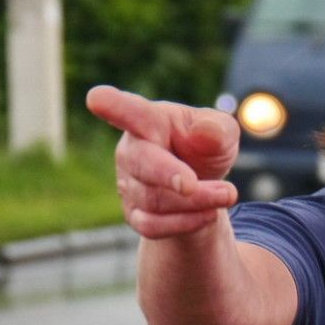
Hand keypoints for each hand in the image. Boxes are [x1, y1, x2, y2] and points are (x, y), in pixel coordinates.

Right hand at [86, 85, 240, 237]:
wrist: (203, 186)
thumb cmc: (205, 147)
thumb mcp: (222, 132)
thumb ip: (217, 130)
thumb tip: (205, 134)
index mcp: (150, 120)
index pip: (131, 111)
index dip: (113, 105)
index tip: (96, 98)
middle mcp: (131, 150)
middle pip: (141, 162)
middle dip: (168, 174)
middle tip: (192, 184)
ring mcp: (128, 184)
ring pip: (155, 200)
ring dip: (195, 201)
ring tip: (227, 194)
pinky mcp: (134, 214)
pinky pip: (153, 226)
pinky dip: (185, 223)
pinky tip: (209, 214)